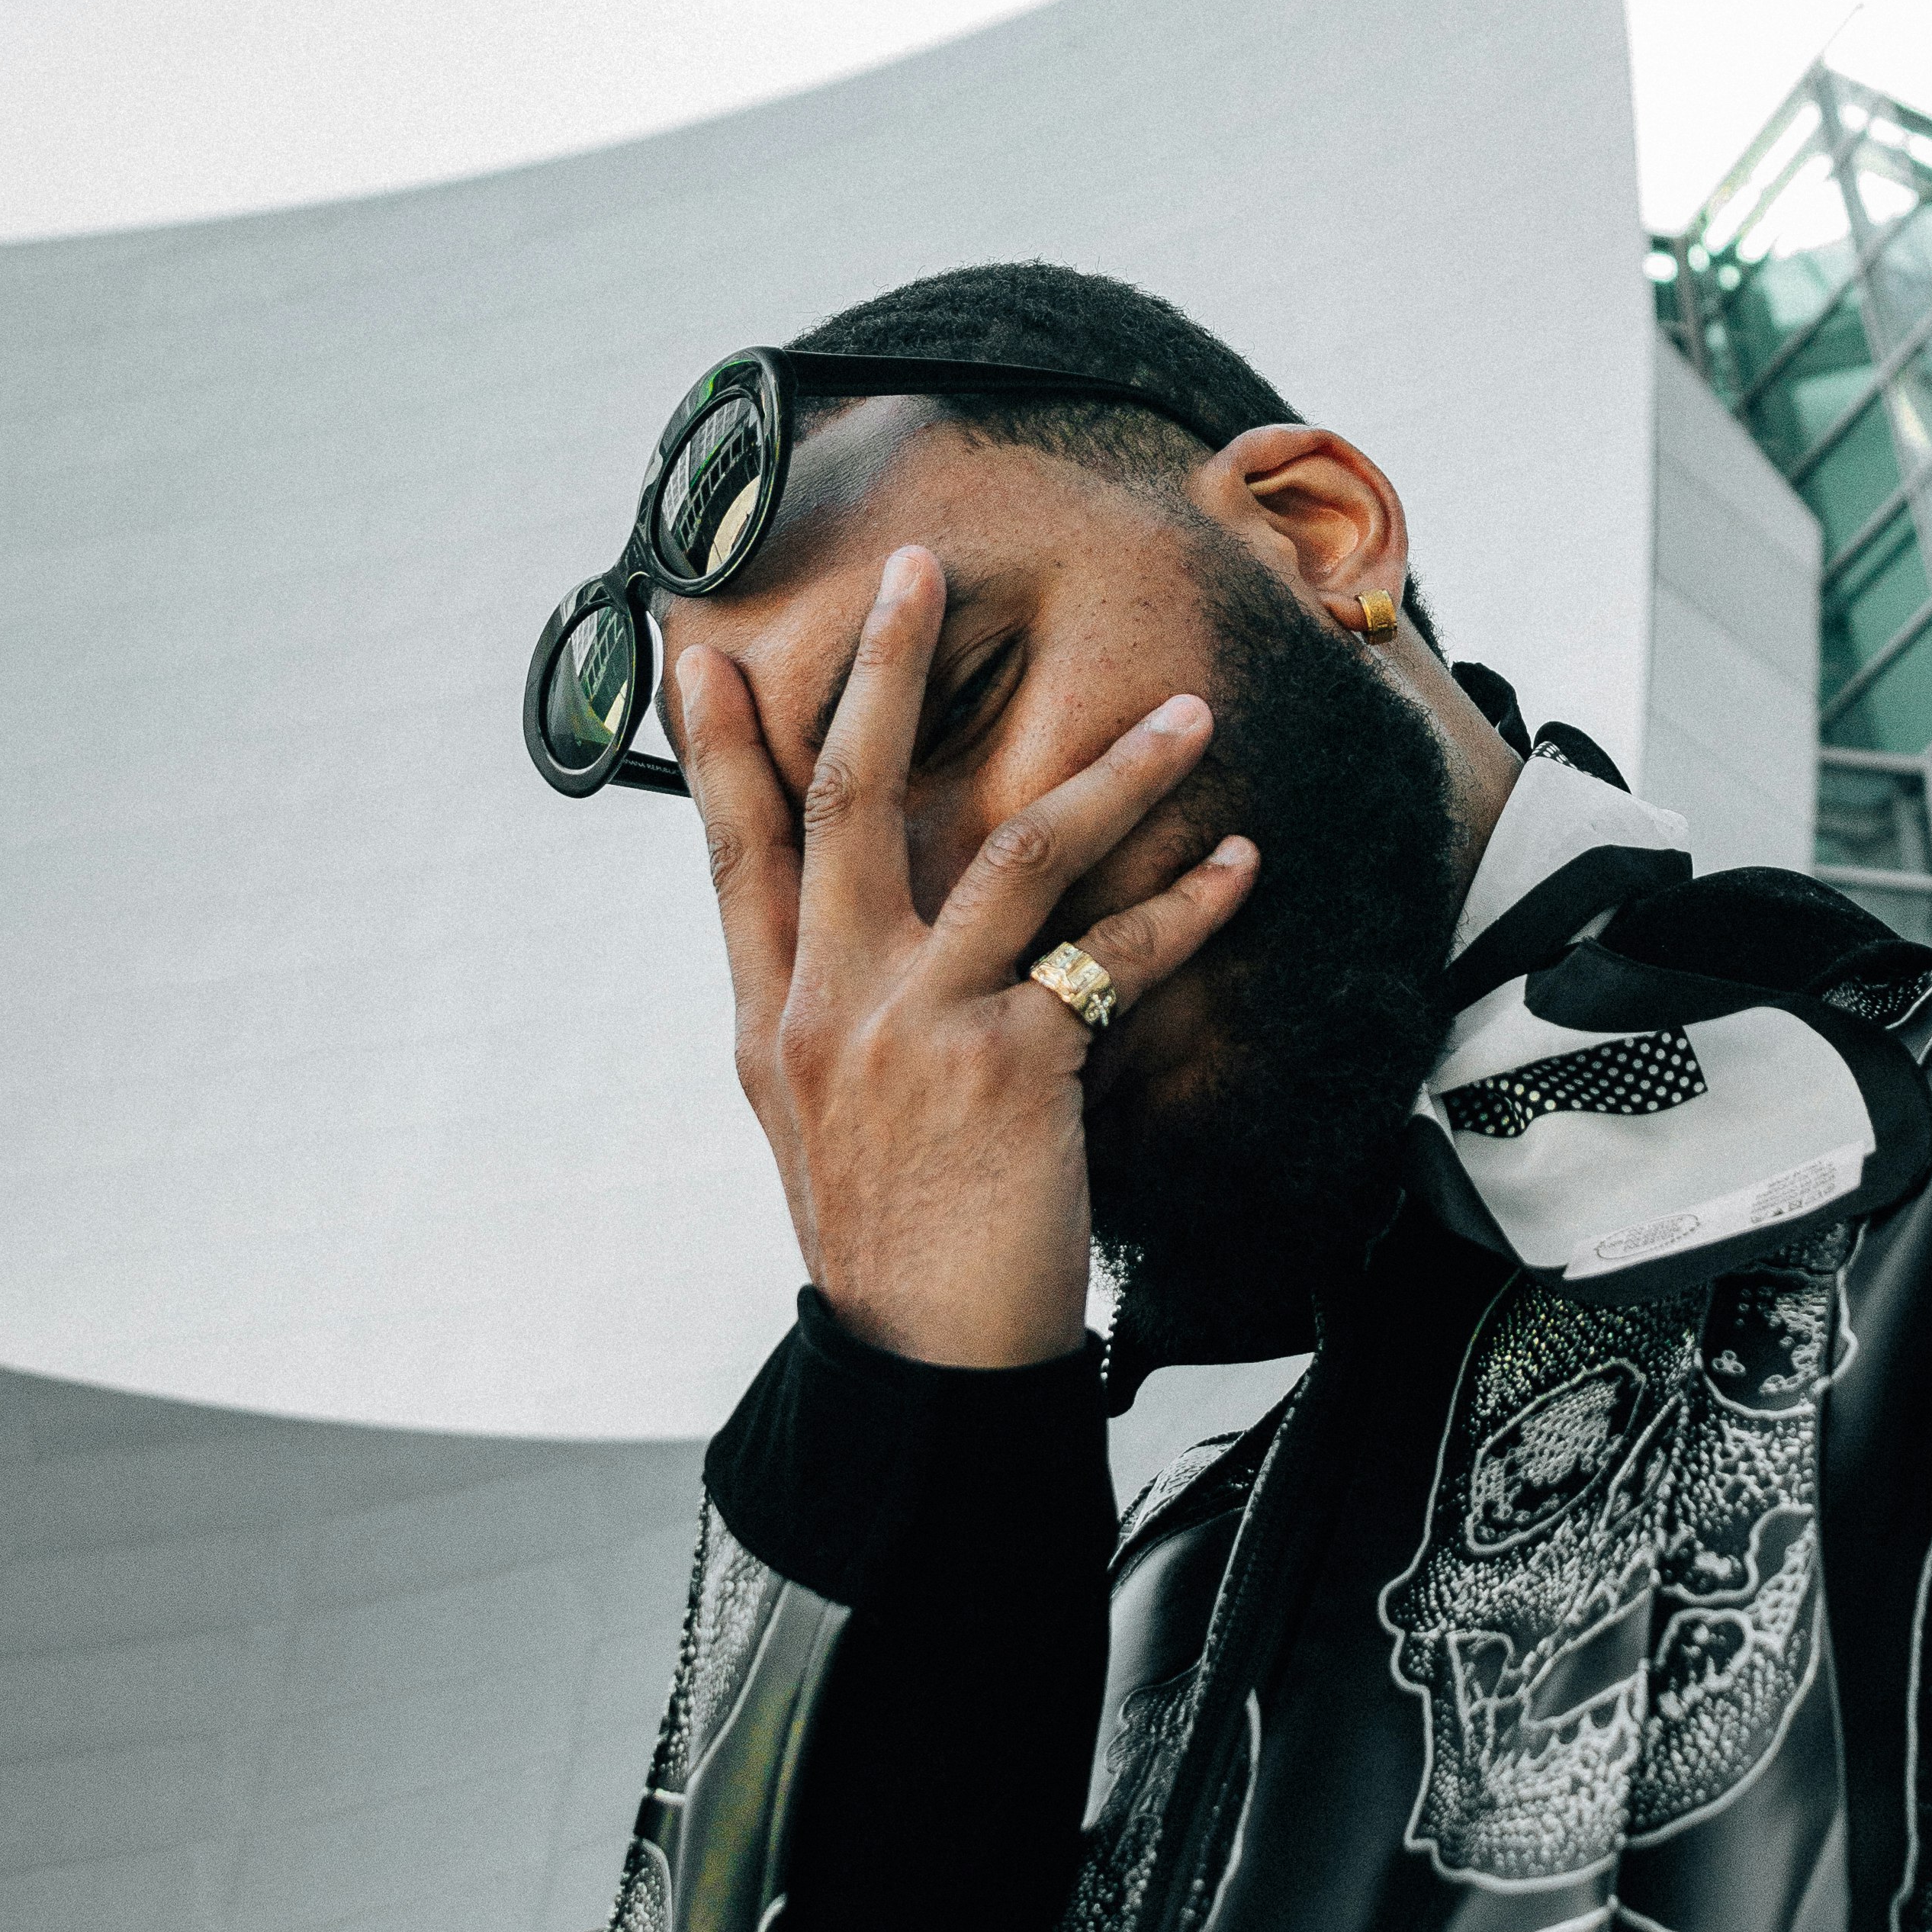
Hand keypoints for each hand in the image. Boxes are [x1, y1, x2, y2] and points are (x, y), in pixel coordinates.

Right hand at [676, 545, 1258, 1364]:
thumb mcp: (809, 1117)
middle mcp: (829, 1006)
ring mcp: (917, 1028)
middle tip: (915, 568)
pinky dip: (1184, 903)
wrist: (924, 1363)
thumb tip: (839, 928)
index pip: (733, 854)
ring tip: (1185, 713)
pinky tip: (1236, 862)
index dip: (716, 749)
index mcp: (771, 1018)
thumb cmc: (887, 1237)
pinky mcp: (1012, 1065)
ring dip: (1111, 772)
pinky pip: (1111, 955)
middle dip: (881, 671)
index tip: (695, 652)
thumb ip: (821, 1010)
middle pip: (848, 800)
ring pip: (1011, 850)